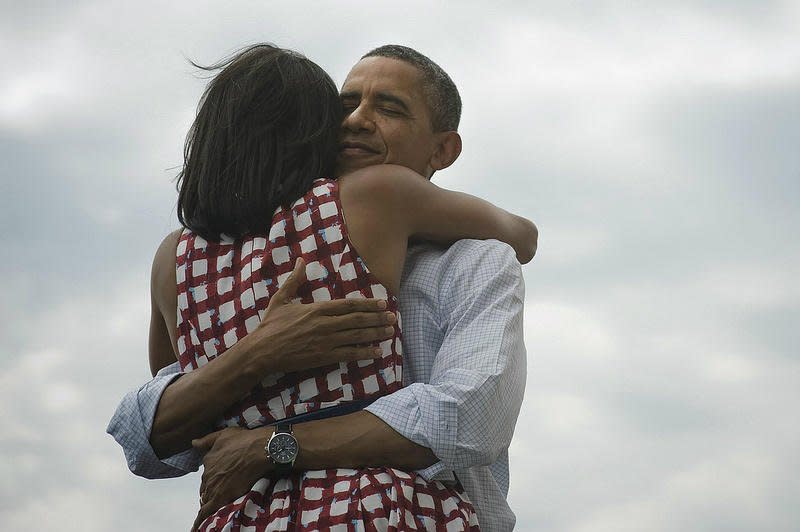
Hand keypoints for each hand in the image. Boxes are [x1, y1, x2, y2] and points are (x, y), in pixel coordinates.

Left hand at [191, 426, 272, 530]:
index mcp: (208, 460)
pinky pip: (205, 513)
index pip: (207, 474)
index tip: (218, 480)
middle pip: (206, 487)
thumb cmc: (245, 440)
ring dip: (208, 502)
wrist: (259, 450)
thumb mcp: (224, 434)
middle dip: (210, 490)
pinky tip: (195, 528)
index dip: (212, 478)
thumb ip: (207, 440)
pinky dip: (199, 521)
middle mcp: (208, 474)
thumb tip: (193, 443)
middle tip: (221, 492)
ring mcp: (213, 486)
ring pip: (206, 499)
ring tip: (214, 506)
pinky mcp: (220, 497)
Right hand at [243, 257, 397, 374]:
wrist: (262, 351)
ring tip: (390, 332)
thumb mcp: (281, 299)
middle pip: (357, 319)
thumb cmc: (271, 325)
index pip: (349, 304)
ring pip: (356, 336)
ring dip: (375, 333)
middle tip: (393, 317)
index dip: (368, 304)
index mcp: (317, 308)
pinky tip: (376, 351)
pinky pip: (349, 354)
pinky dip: (364, 352)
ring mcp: (326, 341)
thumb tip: (300, 260)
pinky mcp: (323, 357)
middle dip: (377, 318)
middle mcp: (325, 324)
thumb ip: (294, 280)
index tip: (382, 303)